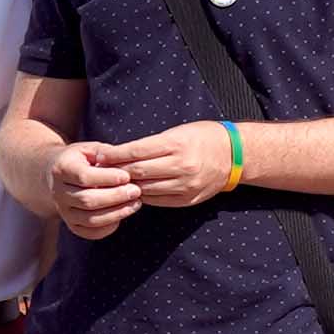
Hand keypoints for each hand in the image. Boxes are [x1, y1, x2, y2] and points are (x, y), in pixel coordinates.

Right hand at [46, 136, 147, 236]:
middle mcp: (58, 193)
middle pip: (87, 200)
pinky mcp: (72, 225)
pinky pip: (91, 232)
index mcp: (61, 169)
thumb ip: (105, 153)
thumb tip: (123, 157)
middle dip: (115, 197)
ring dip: (116, 212)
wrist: (57, 176)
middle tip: (136, 190)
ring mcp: (64, 211)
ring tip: (135, 203)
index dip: (107, 178)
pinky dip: (109, 226)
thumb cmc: (80, 160)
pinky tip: (123, 213)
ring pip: (90, 219)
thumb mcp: (90, 149)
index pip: (84, 177)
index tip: (127, 176)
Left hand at [102, 118, 246, 212]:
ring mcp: (185, 186)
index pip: (136, 151)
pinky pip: (158, 201)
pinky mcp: (188, 200)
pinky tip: (133, 192)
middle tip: (99, 172)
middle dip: (116, 172)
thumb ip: (151, 144)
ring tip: (112, 184)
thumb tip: (120, 153)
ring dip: (127, 187)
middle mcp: (181, 166)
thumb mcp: (177, 132)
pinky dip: (143, 196)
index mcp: (177, 145)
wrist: (234, 155)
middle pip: (138, 172)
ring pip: (145, 189)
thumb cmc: (202, 137)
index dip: (114, 155)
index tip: (99, 155)